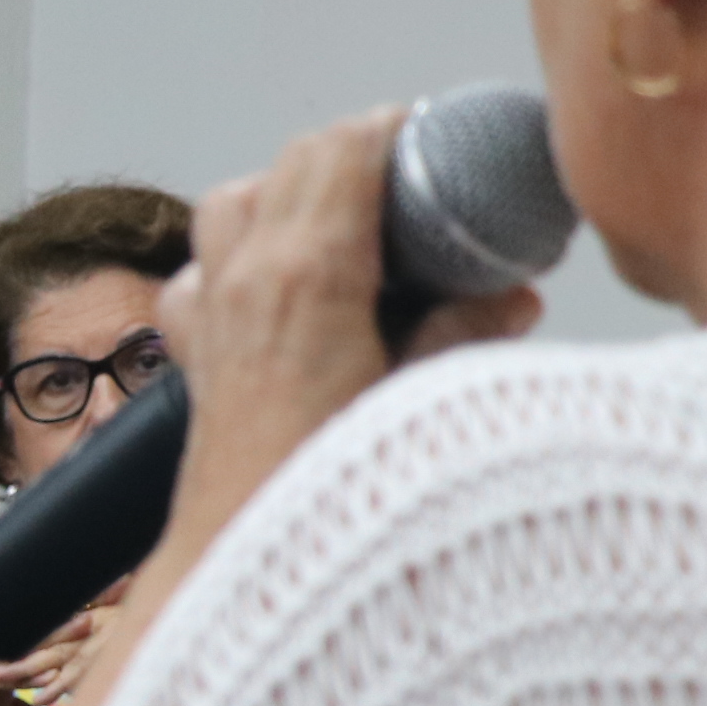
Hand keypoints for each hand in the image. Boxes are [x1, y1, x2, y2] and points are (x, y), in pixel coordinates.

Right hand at [0, 604, 108, 705]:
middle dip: (82, 612)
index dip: (88, 612)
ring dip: (57, 634)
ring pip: (28, 641)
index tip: (121, 596)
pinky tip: (44, 666)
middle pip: (51, 624)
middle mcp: (6, 643)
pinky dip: (23, 666)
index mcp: (17, 647)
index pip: (59, 626)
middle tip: (117, 594)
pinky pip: (2, 666)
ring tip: (87, 626)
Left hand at [158, 106, 540, 562]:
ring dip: (285, 197)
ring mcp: (210, 313)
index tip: (433, 138)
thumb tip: (511, 297)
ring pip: (233, 206)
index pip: (340, 150)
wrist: (242, 575)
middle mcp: (244, 279)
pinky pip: (202, 272)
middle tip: (412, 179)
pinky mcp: (195, 356)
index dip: (389, 130)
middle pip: (288, 166)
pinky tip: (282, 294)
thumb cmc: (325, 502)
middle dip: (349, 156)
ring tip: (350, 227)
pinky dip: (238, 261)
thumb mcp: (422, 405)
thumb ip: (466, 336)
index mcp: (304, 275)